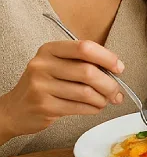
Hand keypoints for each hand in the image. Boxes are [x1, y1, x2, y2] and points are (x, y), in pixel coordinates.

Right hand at [0, 41, 124, 140]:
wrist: (16, 109)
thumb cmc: (45, 85)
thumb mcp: (58, 65)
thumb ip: (83, 63)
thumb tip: (116, 71)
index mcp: (50, 50)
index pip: (85, 48)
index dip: (107, 58)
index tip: (119, 68)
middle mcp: (43, 65)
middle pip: (88, 72)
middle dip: (109, 84)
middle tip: (116, 92)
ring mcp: (41, 86)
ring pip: (86, 92)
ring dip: (102, 99)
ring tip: (105, 101)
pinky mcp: (44, 106)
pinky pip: (79, 107)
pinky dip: (93, 108)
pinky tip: (94, 107)